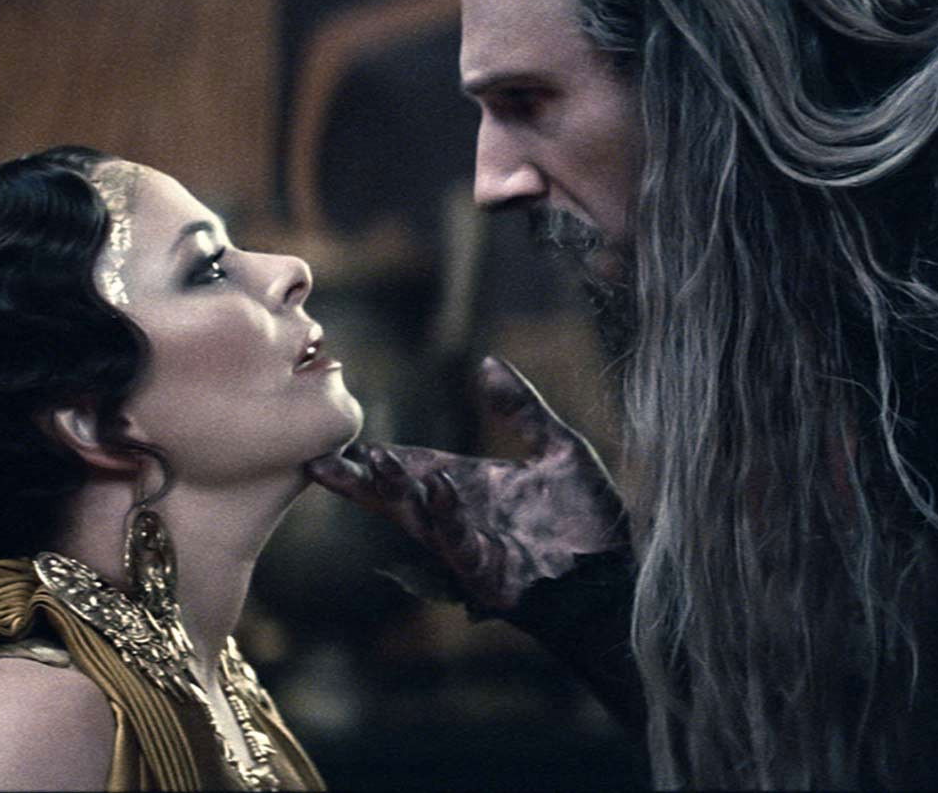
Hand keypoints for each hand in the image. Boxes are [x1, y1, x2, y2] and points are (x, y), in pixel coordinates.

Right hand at [306, 356, 627, 613]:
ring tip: (374, 460)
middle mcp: (459, 514)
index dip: (376, 456)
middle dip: (362, 478)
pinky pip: (460, 541)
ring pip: (419, 516)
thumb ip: (521, 409)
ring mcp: (470, 543)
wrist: (616, 576)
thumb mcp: (559, 450)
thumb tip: (487, 361)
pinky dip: (446, 514)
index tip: (337, 440)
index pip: (411, 465)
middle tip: (321, 457)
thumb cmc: (588, 519)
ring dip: (394, 491)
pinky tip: (438, 486)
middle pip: (398, 494)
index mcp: (468, 484)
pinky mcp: (489, 571)